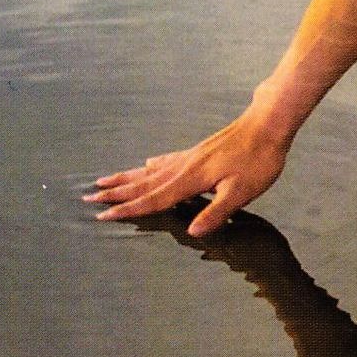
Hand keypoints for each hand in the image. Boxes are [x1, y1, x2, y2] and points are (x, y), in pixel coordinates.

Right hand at [91, 111, 291, 236]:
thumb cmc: (259, 159)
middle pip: (143, 183)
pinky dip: (151, 166)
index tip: (104, 216)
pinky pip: (166, 160)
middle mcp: (184, 166)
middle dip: (116, 193)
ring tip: (105, 181)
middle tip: (89, 198)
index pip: (154, 199)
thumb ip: (216, 212)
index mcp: (191, 179)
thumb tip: (192, 232)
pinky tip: (146, 163)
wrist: (268, 124)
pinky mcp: (198, 152)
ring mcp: (189, 157)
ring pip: (150, 171)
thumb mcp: (242, 191)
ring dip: (126, 178)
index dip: (128, 209)